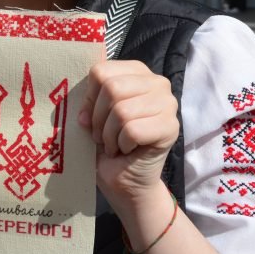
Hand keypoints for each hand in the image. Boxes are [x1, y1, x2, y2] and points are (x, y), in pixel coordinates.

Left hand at [79, 60, 179, 202]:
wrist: (126, 183)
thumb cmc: (108, 146)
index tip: (89, 118)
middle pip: (111, 88)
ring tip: (114, 145)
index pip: (101, 71)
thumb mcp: (92, 117)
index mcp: (136, 72)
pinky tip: (127, 150)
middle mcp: (156, 82)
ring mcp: (168, 103)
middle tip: (101, 136)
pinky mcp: (171, 126)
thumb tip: (83, 109)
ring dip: (110, 135)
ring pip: (122, 110)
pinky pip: (133, 130)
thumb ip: (88, 100)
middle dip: (99, 118)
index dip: (88, 98)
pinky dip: (122, 144)